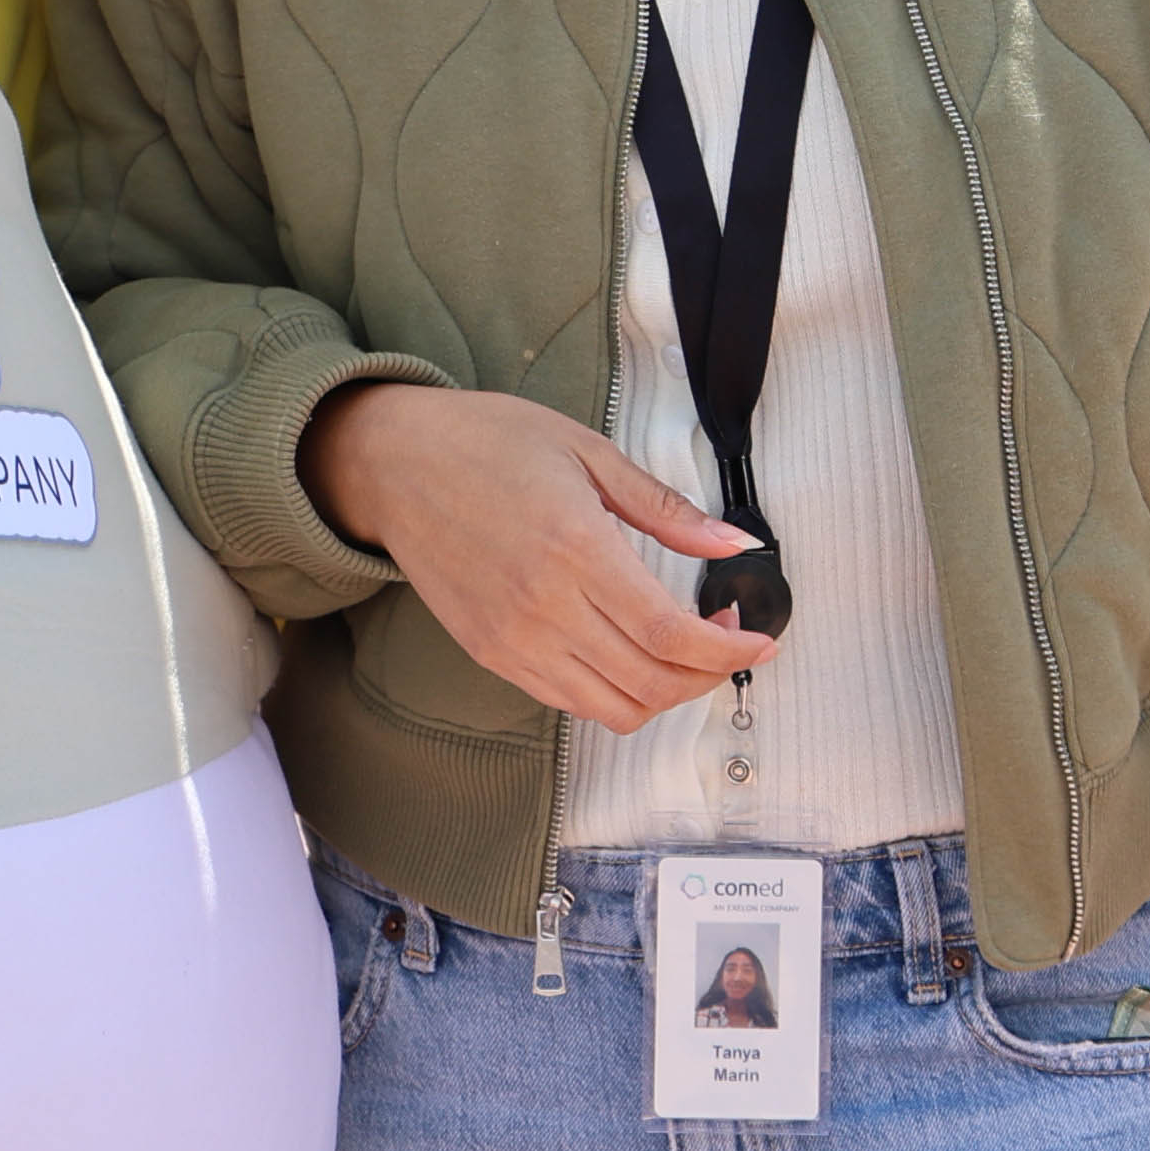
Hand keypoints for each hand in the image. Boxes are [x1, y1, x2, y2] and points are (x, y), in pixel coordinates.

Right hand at [298, 382, 768, 733]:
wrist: (391, 463)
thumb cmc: (485, 442)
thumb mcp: (586, 451)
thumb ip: (665, 507)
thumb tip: (734, 543)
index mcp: (574, 548)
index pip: (669, 635)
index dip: (726, 652)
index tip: (758, 640)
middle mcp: (543, 607)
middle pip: (651, 683)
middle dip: (709, 676)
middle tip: (727, 640)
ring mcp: (513, 640)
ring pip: (615, 708)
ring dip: (666, 693)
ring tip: (681, 651)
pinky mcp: (491, 654)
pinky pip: (570, 702)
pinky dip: (615, 693)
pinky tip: (628, 651)